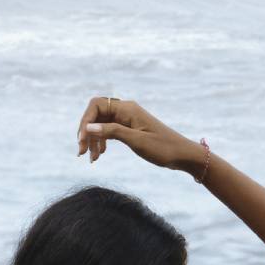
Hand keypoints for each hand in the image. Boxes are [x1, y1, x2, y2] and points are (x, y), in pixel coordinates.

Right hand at [76, 95, 202, 174]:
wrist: (182, 154)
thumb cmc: (162, 148)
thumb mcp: (136, 141)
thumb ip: (112, 132)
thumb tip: (89, 127)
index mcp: (127, 108)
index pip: (96, 106)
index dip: (85, 121)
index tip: (82, 141)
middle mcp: (125, 110)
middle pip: (96, 115)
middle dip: (86, 132)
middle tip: (82, 153)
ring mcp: (127, 119)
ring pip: (101, 124)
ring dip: (93, 140)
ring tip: (91, 159)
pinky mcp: (130, 129)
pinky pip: (109, 131)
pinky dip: (102, 142)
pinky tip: (100, 155)